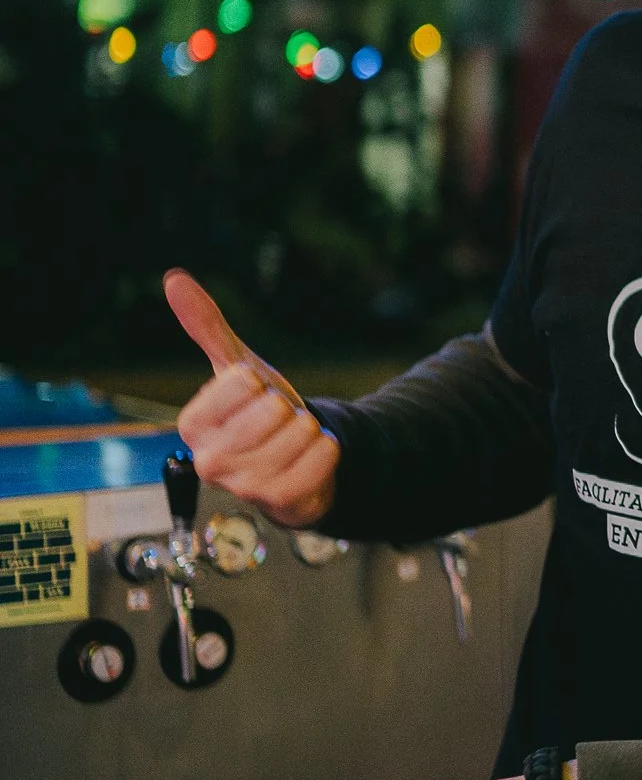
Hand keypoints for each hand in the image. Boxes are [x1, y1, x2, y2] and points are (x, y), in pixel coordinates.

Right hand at [165, 268, 338, 527]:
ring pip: (301, 432)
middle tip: (276, 424)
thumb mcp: (237, 367)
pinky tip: (310, 456)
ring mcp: (242, 485)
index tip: (253, 399)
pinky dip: (328, 449)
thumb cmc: (258, 413)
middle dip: (287, 408)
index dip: (259, 383)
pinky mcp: (279, 501)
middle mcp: (208, 460)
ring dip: (309, 429)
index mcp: (192, 424)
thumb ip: (207, 326)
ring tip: (291, 441)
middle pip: (274, 409)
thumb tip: (175, 279)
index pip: (242, 382)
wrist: (292, 460)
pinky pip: (324, 457)